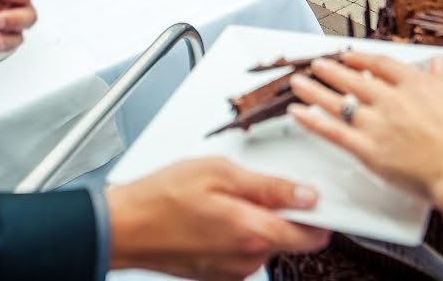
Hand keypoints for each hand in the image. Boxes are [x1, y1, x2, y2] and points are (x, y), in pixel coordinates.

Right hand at [106, 158, 329, 279]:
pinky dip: (237, 232)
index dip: (319, 212)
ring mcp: (232, 271)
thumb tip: (306, 194)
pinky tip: (213, 214)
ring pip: (265, 242)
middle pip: (289, 237)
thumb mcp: (220, 173)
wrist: (124, 226)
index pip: (314, 235)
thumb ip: (269, 186)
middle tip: (251, 185)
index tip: (312, 194)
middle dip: (280, 211)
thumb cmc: (161, 197)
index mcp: (254, 233)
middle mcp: (248, 260)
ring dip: (256, 220)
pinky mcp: (218, 274)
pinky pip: (243, 251)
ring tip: (223, 197)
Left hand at [288, 54, 442, 202]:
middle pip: (356, 79)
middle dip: (333, 70)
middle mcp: (395, 100)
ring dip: (316, 90)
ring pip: (339, 101)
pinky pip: (334, 133)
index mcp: (420, 85)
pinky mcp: (371, 151)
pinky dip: (313, 122)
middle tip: (318, 64)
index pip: (384, 65)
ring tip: (299, 82)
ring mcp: (380, 124)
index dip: (363, 58)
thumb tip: (440, 65)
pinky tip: (298, 113)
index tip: (351, 55)